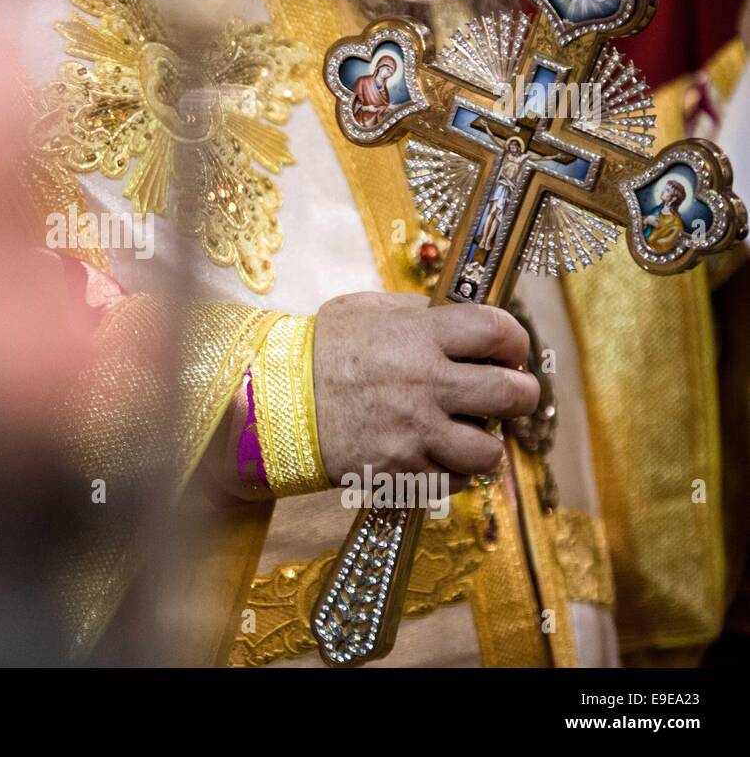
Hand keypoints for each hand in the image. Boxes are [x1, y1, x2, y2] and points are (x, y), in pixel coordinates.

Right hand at [313, 292, 538, 485]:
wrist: (272, 403)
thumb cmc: (318, 352)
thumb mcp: (364, 310)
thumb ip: (417, 311)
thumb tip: (462, 317)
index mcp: (418, 336)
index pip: (499, 331)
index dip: (515, 341)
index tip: (509, 351)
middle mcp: (425, 385)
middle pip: (514, 395)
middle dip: (521, 394)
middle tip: (509, 394)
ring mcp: (414, 434)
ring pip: (490, 451)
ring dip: (486, 442)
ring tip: (469, 433)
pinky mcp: (400, 473)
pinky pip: (453, 482)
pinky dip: (450, 471)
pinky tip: (433, 454)